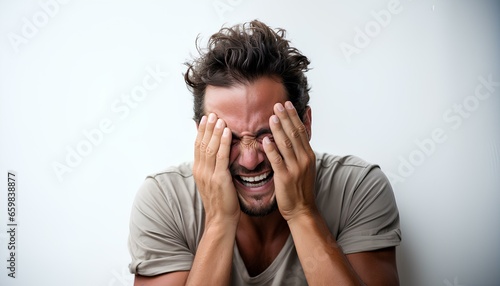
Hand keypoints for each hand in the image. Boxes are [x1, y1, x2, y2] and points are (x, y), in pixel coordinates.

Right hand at [193, 113, 239, 224]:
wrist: (220, 219)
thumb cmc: (220, 201)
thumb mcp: (212, 181)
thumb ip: (212, 167)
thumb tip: (216, 155)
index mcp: (198, 170)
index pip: (197, 146)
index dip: (201, 131)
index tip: (205, 118)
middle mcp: (201, 170)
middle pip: (202, 144)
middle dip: (207, 127)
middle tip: (211, 113)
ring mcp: (209, 174)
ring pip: (210, 148)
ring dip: (215, 131)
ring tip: (219, 118)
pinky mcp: (219, 178)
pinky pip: (221, 157)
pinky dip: (223, 142)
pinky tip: (226, 132)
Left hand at [263, 101, 316, 220]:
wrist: (302, 209)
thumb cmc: (300, 188)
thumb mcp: (305, 166)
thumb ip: (300, 150)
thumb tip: (295, 134)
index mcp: (309, 155)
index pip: (301, 131)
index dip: (294, 117)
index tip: (287, 104)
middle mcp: (304, 159)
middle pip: (294, 134)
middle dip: (286, 118)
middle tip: (278, 105)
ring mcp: (295, 168)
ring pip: (286, 144)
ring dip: (279, 129)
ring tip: (272, 117)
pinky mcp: (285, 177)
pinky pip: (277, 160)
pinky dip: (271, 149)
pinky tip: (265, 140)